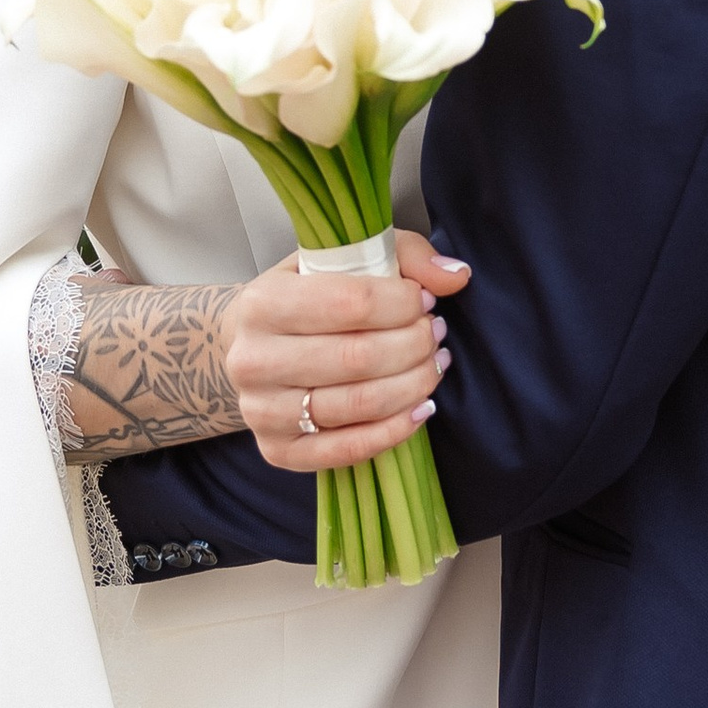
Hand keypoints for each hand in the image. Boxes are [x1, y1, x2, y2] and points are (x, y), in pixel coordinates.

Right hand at [224, 232, 469, 474]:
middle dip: (415, 345)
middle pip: (360, 357)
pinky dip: (396, 429)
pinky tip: (421, 407)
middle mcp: (253, 359)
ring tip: (432, 365)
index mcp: (263, 302)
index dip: (404, 304)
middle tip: (435, 335)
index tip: (424, 303)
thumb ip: (405, 256)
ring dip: (414, 384)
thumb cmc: (305, 299)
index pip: (353, 302)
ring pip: (360, 404)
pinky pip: (349, 449)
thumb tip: (456, 277)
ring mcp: (262, 411)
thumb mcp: (344, 259)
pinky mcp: (279, 451)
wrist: (251, 347)